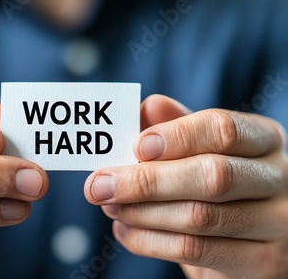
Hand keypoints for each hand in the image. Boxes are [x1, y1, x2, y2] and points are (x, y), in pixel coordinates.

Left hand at [84, 95, 287, 277]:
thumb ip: (176, 128)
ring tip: (108, 206)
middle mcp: (279, 177)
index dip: (176, 136)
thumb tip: (147, 105)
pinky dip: (148, 241)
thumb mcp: (200, 153)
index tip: (136, 146)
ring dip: (140, 213)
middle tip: (99, 185)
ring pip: (199, 217)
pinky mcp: (263, 262)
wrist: (244, 245)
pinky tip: (125, 231)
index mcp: (264, 139)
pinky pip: (195, 251)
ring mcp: (277, 223)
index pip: (223, 129)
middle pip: (211, 175)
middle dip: (145, 180)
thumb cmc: (216, 189)